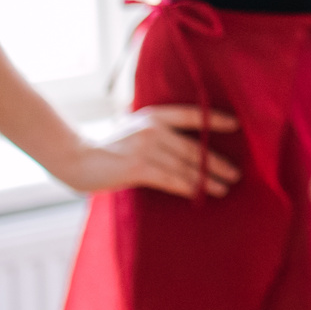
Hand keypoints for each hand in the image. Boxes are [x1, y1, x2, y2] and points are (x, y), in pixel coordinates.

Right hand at [55, 105, 240, 198]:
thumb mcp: (133, 131)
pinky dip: (189, 187)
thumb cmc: (104, 148)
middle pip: (194, 147)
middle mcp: (153, 128)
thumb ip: (155, 134)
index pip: (191, 115)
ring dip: (208, 178)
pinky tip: (201, 194)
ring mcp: (146, 147)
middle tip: (236, 173)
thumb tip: (185, 150)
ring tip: (225, 187)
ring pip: (186, 165)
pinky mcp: (138, 167)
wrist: (73, 157)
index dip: (214, 119)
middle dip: (217, 162)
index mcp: (153, 116)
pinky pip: (172, 179)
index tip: (236, 125)